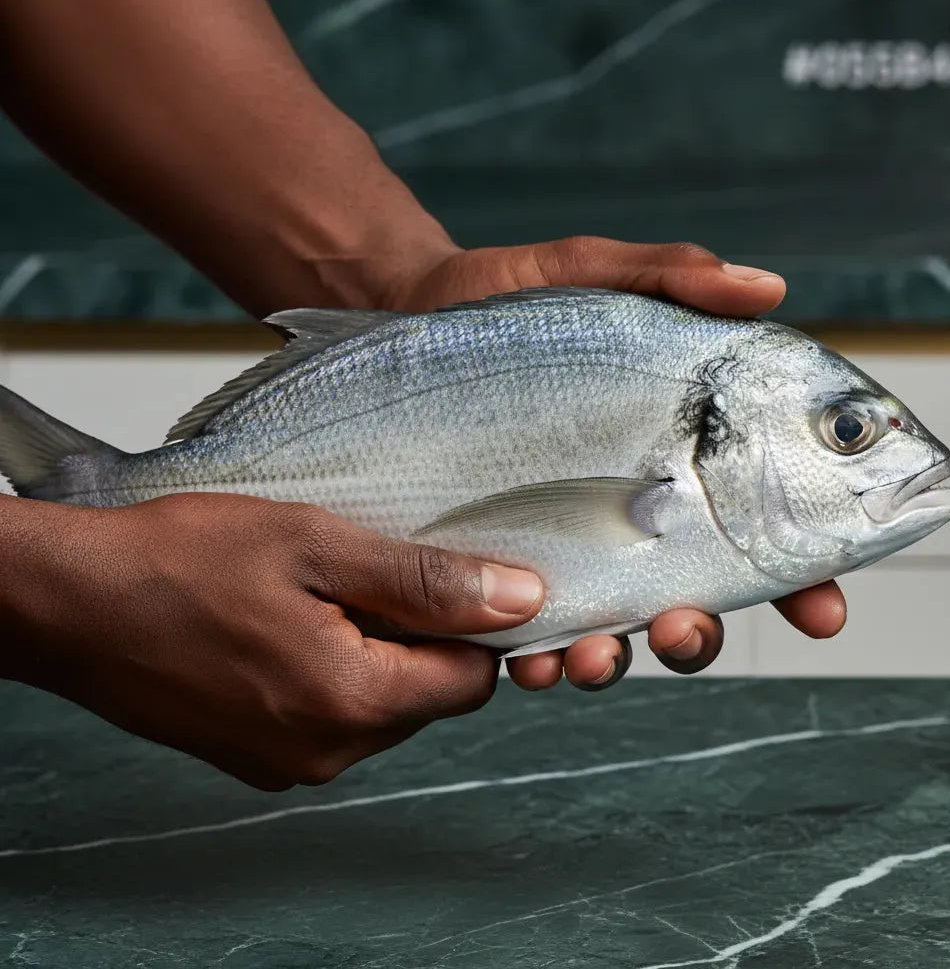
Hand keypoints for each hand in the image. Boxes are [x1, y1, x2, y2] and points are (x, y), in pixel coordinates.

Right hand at [2, 493, 542, 789]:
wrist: (70, 603)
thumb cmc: (180, 562)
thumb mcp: (316, 545)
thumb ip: (426, 582)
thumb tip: (521, 601)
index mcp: (351, 703)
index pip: (472, 680)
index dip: (473, 624)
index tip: (445, 576)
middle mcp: (325, 753)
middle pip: (427, 696)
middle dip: (418, 635)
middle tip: (364, 572)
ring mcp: (285, 763)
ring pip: (380, 706)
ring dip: (373, 651)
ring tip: (319, 593)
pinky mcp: (255, 757)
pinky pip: (331, 717)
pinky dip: (332, 671)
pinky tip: (288, 623)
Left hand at [378, 235, 847, 689]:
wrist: (408, 321)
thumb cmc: (510, 304)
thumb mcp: (589, 276)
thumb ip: (673, 281)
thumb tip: (768, 289)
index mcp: (680, 456)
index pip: (766, 526)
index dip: (806, 577)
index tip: (823, 610)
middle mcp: (634, 512)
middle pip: (695, 596)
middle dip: (698, 632)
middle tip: (681, 627)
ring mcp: (570, 545)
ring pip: (616, 628)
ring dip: (617, 658)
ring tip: (594, 656)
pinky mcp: (504, 563)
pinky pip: (530, 630)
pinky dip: (539, 657)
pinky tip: (531, 661)